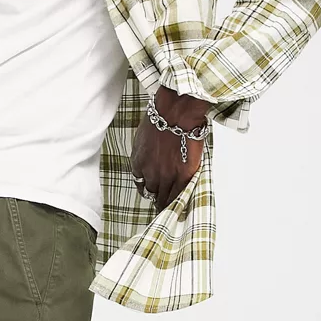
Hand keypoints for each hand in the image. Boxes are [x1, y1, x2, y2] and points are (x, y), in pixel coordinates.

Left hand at [130, 85, 206, 213]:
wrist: (176, 113)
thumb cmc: (161, 116)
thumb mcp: (143, 136)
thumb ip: (144, 152)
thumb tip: (149, 157)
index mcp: (138, 163)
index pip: (140, 183)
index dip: (146, 188)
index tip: (150, 190)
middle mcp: (150, 173)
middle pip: (152, 193)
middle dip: (156, 197)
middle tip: (160, 202)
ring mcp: (166, 176)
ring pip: (165, 198)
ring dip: (167, 203)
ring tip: (170, 207)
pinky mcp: (182, 176)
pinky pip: (179, 195)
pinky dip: (179, 201)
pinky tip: (180, 205)